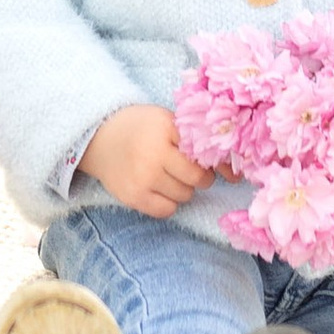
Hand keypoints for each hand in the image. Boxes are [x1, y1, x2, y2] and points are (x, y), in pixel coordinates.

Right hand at [81, 104, 210, 217]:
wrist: (98, 137)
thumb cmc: (141, 128)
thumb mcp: (167, 122)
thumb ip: (196, 141)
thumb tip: (235, 174)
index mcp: (166, 127)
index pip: (204, 152)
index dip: (214, 160)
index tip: (215, 165)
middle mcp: (154, 153)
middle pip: (198, 178)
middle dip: (200, 177)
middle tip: (187, 169)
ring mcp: (142, 177)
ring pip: (185, 195)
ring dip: (182, 189)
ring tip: (167, 175)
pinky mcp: (133, 197)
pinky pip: (167, 210)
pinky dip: (168, 203)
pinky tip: (158, 188)